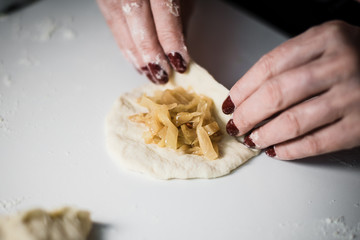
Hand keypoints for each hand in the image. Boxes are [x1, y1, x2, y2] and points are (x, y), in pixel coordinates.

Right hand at [97, 0, 190, 83]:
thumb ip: (177, 8)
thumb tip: (179, 40)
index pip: (164, 14)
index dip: (172, 42)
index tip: (180, 62)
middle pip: (139, 26)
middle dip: (152, 55)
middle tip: (162, 76)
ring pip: (121, 30)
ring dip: (136, 57)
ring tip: (148, 73)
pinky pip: (112, 25)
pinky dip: (124, 45)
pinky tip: (132, 58)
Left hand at [222, 20, 359, 159]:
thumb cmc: (354, 58)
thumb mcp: (325, 45)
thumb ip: (290, 61)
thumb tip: (248, 94)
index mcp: (326, 38)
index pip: (270, 65)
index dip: (243, 88)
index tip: (231, 102)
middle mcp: (340, 64)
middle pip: (276, 93)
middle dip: (248, 114)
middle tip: (236, 124)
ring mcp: (352, 95)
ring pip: (293, 121)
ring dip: (265, 135)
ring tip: (252, 139)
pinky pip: (316, 142)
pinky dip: (290, 150)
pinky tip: (277, 151)